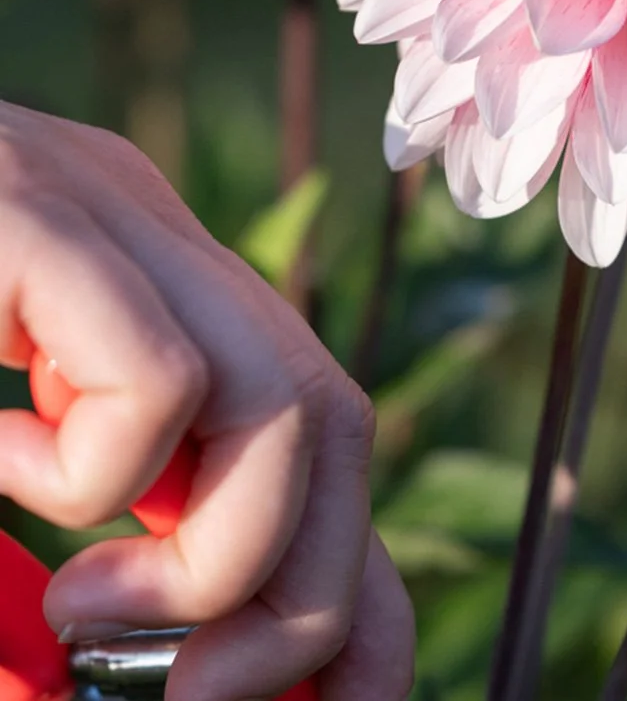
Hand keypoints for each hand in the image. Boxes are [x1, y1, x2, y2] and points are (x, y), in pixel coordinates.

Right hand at [0, 103, 413, 700]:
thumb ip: (20, 589)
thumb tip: (60, 690)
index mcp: (157, 304)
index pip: (321, 443)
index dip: (352, 587)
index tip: (339, 698)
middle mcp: (162, 253)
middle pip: (335, 422)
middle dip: (310, 593)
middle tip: (207, 690)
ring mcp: (111, 219)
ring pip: (286, 399)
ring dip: (220, 560)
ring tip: (91, 609)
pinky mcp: (42, 213)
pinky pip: (158, 379)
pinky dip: (97, 471)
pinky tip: (2, 452)